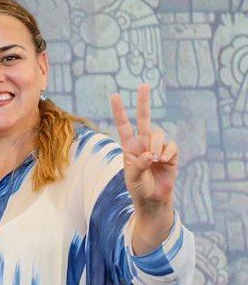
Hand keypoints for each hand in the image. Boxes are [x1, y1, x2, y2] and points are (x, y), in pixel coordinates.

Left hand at [110, 83, 176, 212]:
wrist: (153, 199)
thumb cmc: (139, 188)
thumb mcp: (132, 178)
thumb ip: (137, 165)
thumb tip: (149, 154)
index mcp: (130, 147)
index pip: (124, 126)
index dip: (119, 111)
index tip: (114, 95)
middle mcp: (143, 143)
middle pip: (144, 118)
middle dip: (144, 102)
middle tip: (144, 85)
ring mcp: (157, 147)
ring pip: (158, 133)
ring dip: (156, 145)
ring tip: (154, 159)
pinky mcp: (171, 154)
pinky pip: (170, 146)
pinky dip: (167, 153)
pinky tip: (163, 162)